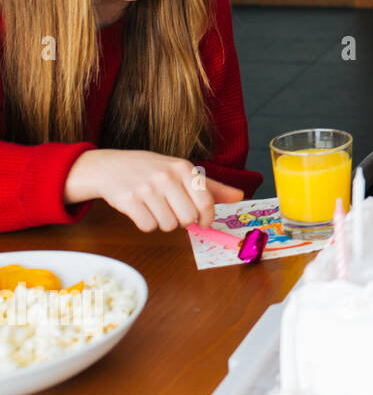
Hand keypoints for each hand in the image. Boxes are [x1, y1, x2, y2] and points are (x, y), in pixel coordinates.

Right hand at [64, 149, 243, 231]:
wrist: (109, 167)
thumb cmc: (151, 170)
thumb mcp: (182, 172)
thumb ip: (212, 187)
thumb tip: (240, 196)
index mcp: (184, 168)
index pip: (206, 202)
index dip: (207, 218)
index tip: (203, 222)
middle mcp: (167, 177)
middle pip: (188, 218)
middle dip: (183, 221)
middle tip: (173, 211)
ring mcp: (146, 189)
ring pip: (168, 225)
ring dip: (163, 222)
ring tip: (155, 207)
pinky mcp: (129, 201)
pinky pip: (148, 227)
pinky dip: (146, 224)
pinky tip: (141, 210)